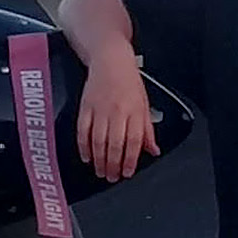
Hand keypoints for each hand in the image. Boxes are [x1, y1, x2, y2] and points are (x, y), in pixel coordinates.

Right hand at [74, 54, 159, 181]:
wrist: (110, 60)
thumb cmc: (129, 81)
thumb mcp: (145, 104)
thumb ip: (147, 129)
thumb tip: (153, 150)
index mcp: (134, 110)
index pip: (133, 141)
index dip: (130, 160)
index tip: (127, 172)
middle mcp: (117, 111)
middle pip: (114, 144)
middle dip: (113, 165)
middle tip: (112, 177)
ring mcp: (99, 109)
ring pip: (98, 141)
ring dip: (99, 160)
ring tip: (101, 172)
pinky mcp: (85, 107)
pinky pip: (83, 131)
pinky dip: (84, 146)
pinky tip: (87, 157)